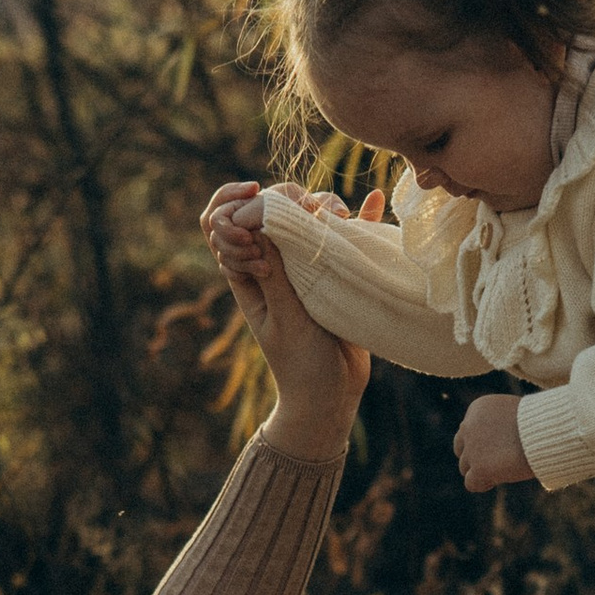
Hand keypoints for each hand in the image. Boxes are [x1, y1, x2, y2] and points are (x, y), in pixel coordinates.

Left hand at [204, 180, 368, 459]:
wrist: (330, 396)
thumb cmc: (300, 365)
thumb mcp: (286, 319)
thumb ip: (275, 274)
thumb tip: (258, 223)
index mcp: (246, 275)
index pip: (220, 223)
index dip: (231, 202)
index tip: (256, 201)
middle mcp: (272, 264)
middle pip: (266, 209)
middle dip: (282, 197)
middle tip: (308, 210)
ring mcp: (305, 265)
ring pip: (305, 217)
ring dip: (321, 204)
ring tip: (339, 217)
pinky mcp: (337, 271)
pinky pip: (347, 236)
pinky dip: (360, 216)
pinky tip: (374, 200)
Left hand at [456, 391, 536, 492]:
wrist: (548, 432)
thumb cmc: (542, 422)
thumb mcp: (515, 413)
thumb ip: (498, 424)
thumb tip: (495, 443)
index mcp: (477, 408)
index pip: (468, 431)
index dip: (483, 442)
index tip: (502, 445)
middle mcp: (469, 426)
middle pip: (462, 449)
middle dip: (477, 456)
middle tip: (499, 460)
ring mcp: (472, 448)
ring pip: (465, 467)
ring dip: (481, 470)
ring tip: (504, 469)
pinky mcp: (480, 468)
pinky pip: (471, 483)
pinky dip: (483, 484)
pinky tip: (498, 479)